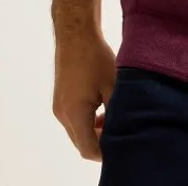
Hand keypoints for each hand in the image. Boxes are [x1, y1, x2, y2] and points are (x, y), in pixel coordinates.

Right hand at [52, 28, 116, 161]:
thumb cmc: (96, 58)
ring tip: (116, 119)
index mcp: (75, 113)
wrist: (75, 36)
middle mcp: (63, 115)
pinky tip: (104, 109)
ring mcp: (59, 108)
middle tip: (124, 132)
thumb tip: (128, 127)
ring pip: (78, 132)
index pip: (88, 148)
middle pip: (82, 143)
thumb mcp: (113, 84)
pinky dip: (88, 122)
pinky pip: (74, 121)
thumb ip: (118, 109)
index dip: (106, 152)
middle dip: (102, 142)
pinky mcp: (60, 101)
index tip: (124, 144)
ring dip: (96, 132)